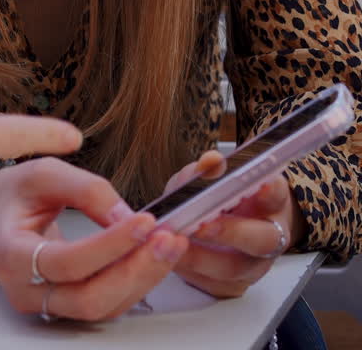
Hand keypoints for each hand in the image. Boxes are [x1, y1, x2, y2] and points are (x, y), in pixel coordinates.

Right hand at [0, 157, 188, 321]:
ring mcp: (43, 305)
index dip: (111, 245)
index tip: (146, 220)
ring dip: (142, 278)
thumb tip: (127, 216)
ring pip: (101, 308)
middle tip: (168, 238)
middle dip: (135, 269)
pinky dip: (134, 283)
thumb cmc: (13, 192)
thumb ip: (85, 189)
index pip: (67, 261)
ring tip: (170, 244)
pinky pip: (104, 305)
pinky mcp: (63, 307)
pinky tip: (154, 256)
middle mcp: (24, 290)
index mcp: (10, 254)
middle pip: (88, 297)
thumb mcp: (43, 172)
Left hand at [167, 150, 304, 298]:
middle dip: (231, 232)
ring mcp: (253, 265)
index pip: (275, 195)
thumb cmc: (220, 200)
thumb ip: (209, 171)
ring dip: (202, 257)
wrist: (227, 229)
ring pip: (234, 268)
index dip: (268, 191)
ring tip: (177, 243)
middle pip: (261, 239)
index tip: (257, 184)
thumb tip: (210, 162)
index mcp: (269, 203)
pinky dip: (190, 271)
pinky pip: (213, 284)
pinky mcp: (233, 286)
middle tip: (202, 225)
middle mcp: (268, 236)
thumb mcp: (211, 179)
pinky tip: (172, 258)